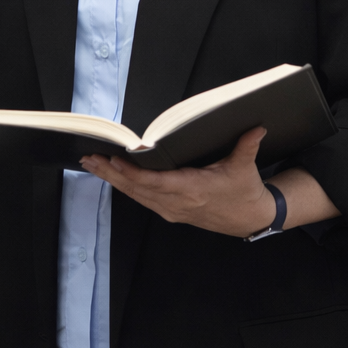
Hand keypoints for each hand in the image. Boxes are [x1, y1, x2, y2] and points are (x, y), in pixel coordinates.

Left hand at [81, 127, 276, 237]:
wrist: (249, 219)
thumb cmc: (245, 192)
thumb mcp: (245, 167)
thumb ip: (247, 146)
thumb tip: (257, 128)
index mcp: (193, 190)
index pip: (155, 182)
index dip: (132, 172)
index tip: (114, 159)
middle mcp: (178, 203)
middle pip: (137, 189)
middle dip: (111, 173)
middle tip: (90, 158)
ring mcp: (172, 210)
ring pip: (136, 195)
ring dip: (113, 180)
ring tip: (92, 165)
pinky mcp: (170, 212)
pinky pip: (142, 199)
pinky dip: (125, 187)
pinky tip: (111, 177)